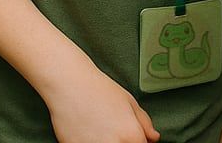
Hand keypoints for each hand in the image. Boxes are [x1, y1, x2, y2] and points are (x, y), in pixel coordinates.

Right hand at [44, 68, 158, 142]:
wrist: (68, 83)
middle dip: (124, 141)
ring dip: (107, 141)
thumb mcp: (129, 101)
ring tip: (100, 129)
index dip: (139, 141)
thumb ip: (144, 122)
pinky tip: (87, 132)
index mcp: (131, 134)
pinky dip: (90, 141)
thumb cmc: (99, 89)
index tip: (133, 136)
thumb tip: (153, 137)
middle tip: (115, 130)